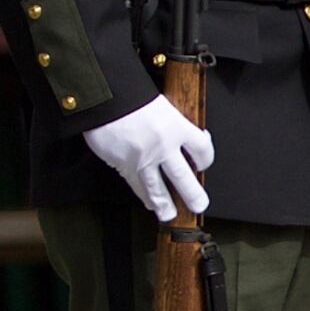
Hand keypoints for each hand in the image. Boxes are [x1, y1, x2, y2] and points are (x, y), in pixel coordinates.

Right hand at [85, 98, 214, 221]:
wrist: (104, 97)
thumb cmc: (130, 96)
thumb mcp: (159, 104)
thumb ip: (170, 123)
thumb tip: (177, 138)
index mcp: (177, 126)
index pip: (202, 149)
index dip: (206, 159)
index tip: (202, 164)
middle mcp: (164, 145)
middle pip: (184, 177)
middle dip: (193, 195)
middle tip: (199, 205)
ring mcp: (144, 158)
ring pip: (158, 188)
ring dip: (165, 204)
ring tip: (170, 215)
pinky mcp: (124, 164)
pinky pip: (137, 185)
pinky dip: (143, 196)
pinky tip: (148, 202)